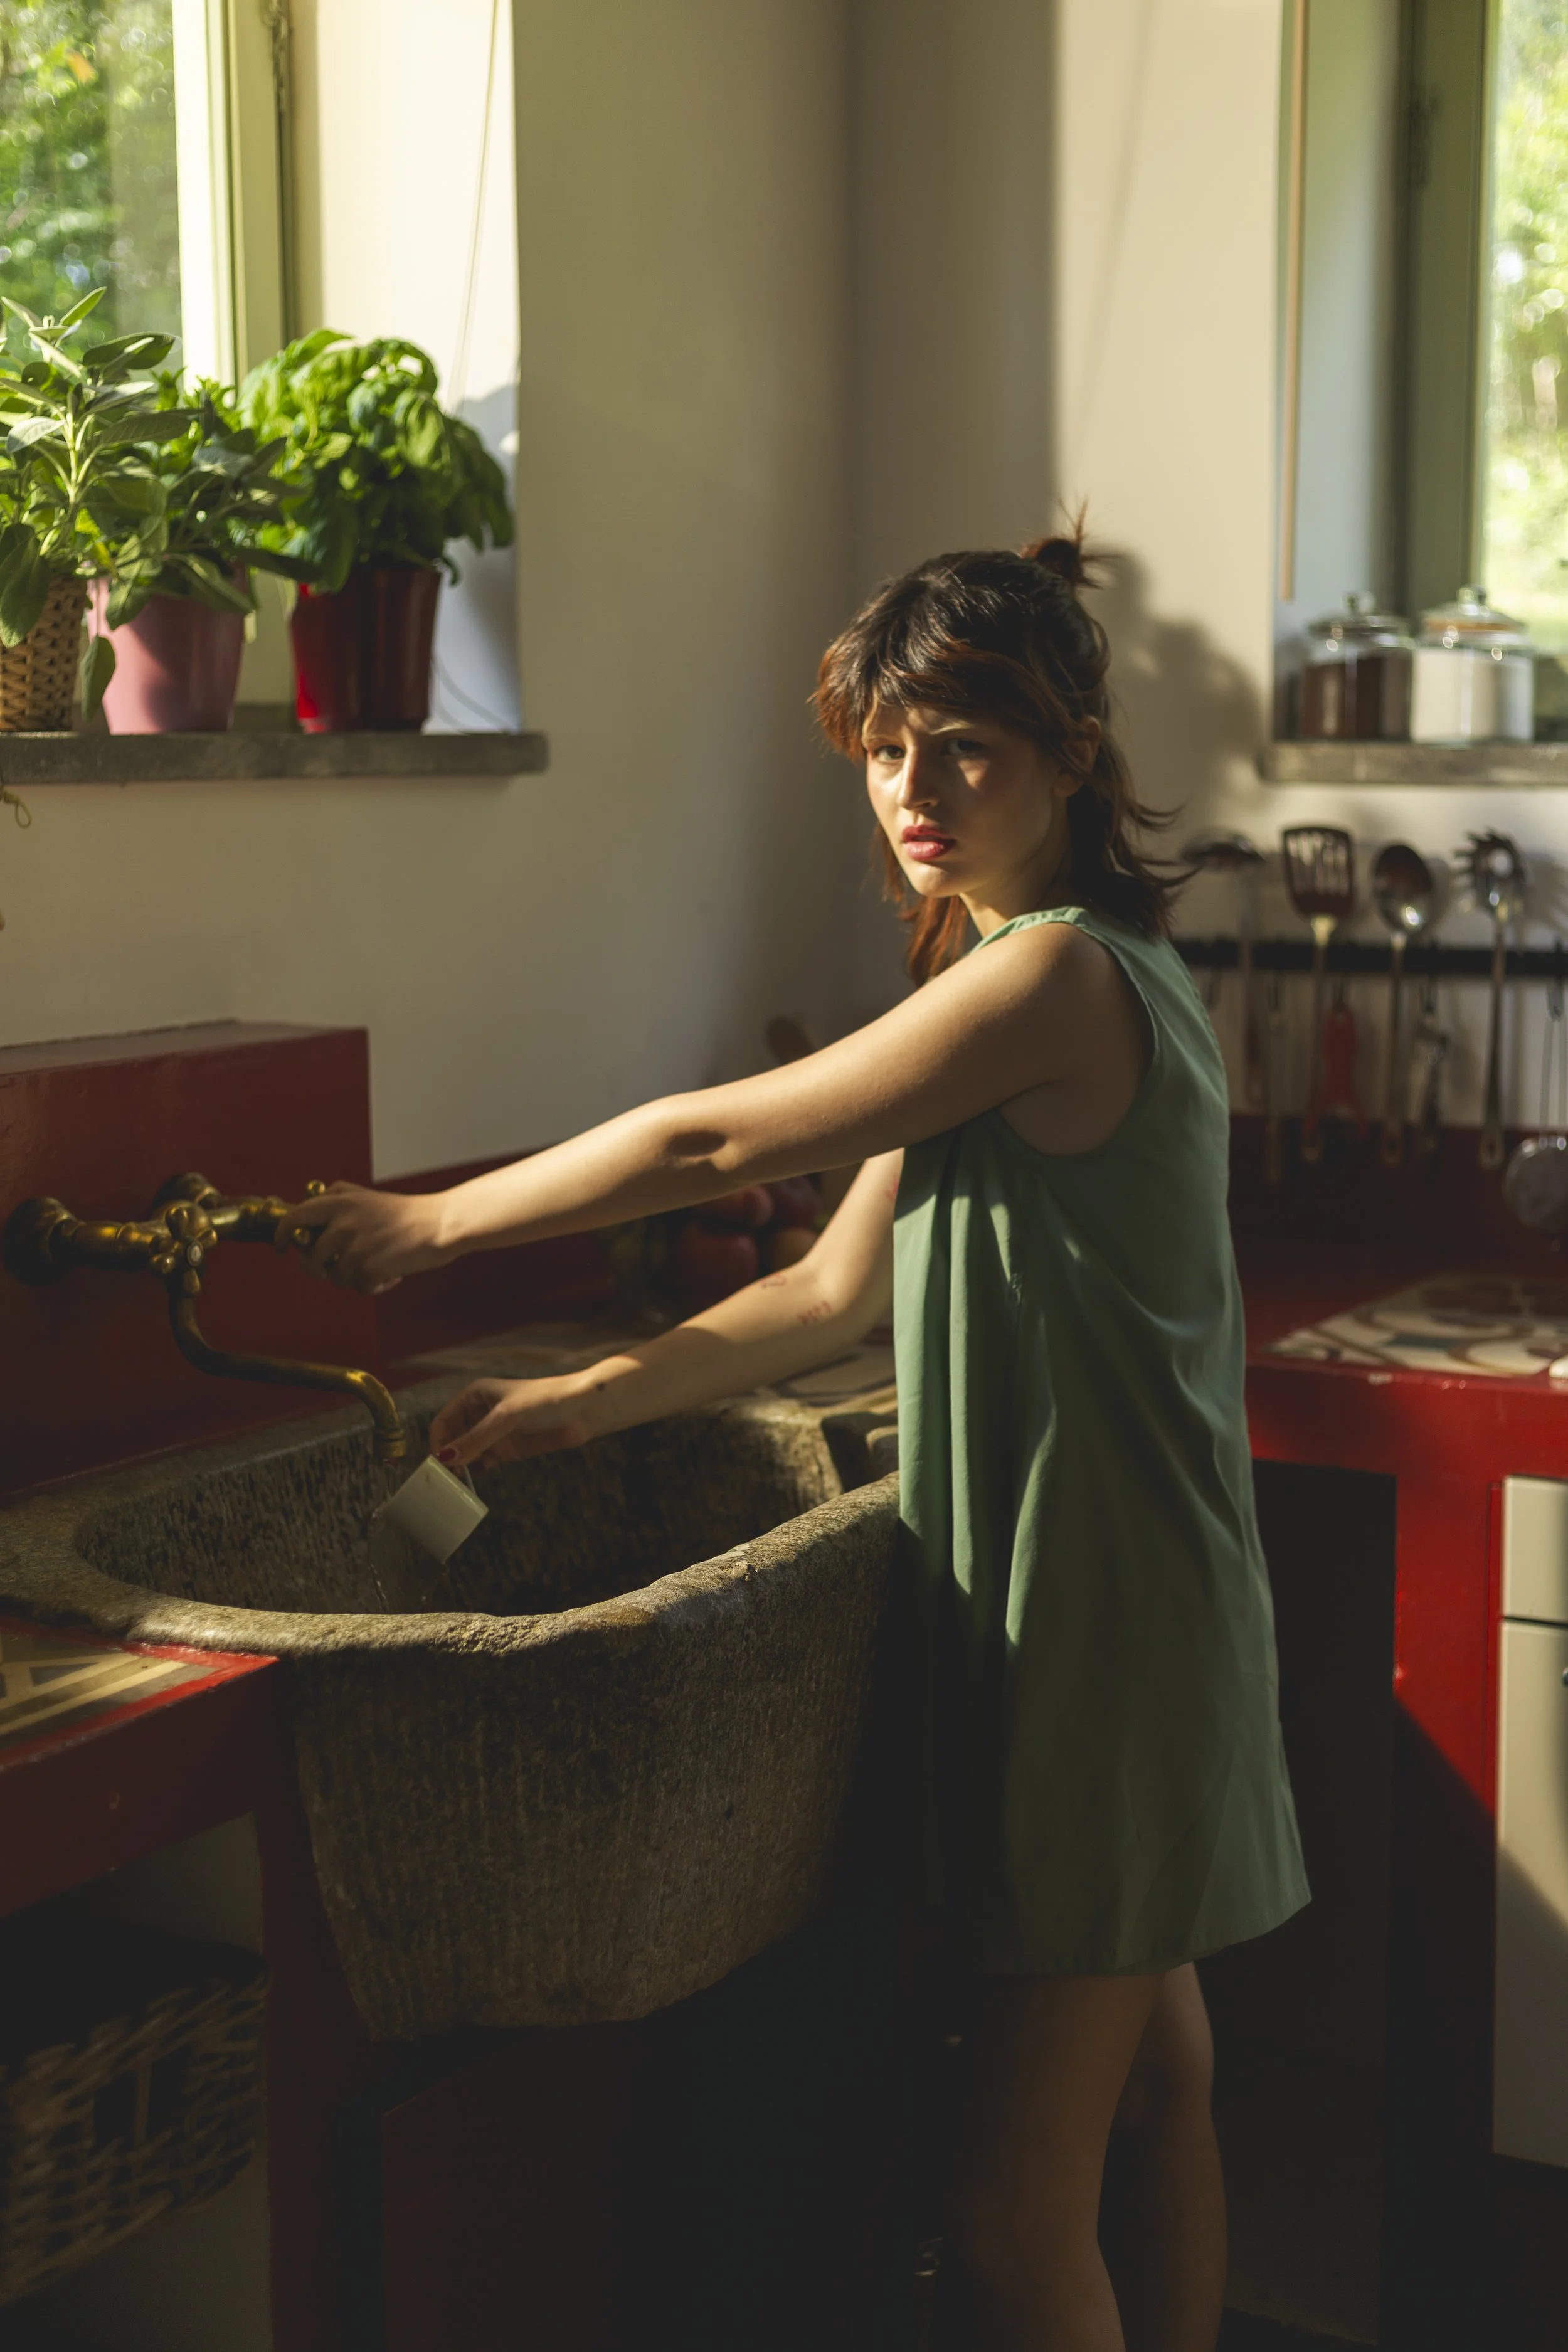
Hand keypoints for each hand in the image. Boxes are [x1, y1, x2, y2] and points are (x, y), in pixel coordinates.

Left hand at [279, 1182, 450, 1292]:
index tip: (281, 1248)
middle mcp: (342, 1223)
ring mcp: (354, 1246)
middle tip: (329, 1270)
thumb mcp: (366, 1196)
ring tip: (375, 1266)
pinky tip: (391, 1274)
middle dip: (316, 1268)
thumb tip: (307, 1205)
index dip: (281, 1235)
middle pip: (308, 1257)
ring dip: (352, 1277)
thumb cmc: (404, 1213)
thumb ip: (337, 1197)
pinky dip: (374, 1286)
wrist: (438, 1224)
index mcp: (339, 1202)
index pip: (294, 1218)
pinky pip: (358, 1287)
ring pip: (335, 1276)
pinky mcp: (369, 1267)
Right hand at [428, 1375, 597, 1470]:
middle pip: (451, 1439)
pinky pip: (482, 1463)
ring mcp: (493, 1434)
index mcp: (475, 1396)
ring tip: (455, 1485)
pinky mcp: (506, 1450)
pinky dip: (474, 1473)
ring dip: (459, 1468)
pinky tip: (471, 1483)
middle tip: (445, 1480)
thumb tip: (446, 1458)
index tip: (438, 1464)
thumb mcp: (507, 1418)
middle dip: (446, 1458)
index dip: (438, 1442)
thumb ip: (477, 1438)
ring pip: (465, 1454)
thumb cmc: (545, 1401)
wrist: (583, 1410)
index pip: (443, 1421)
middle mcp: (480, 1414)